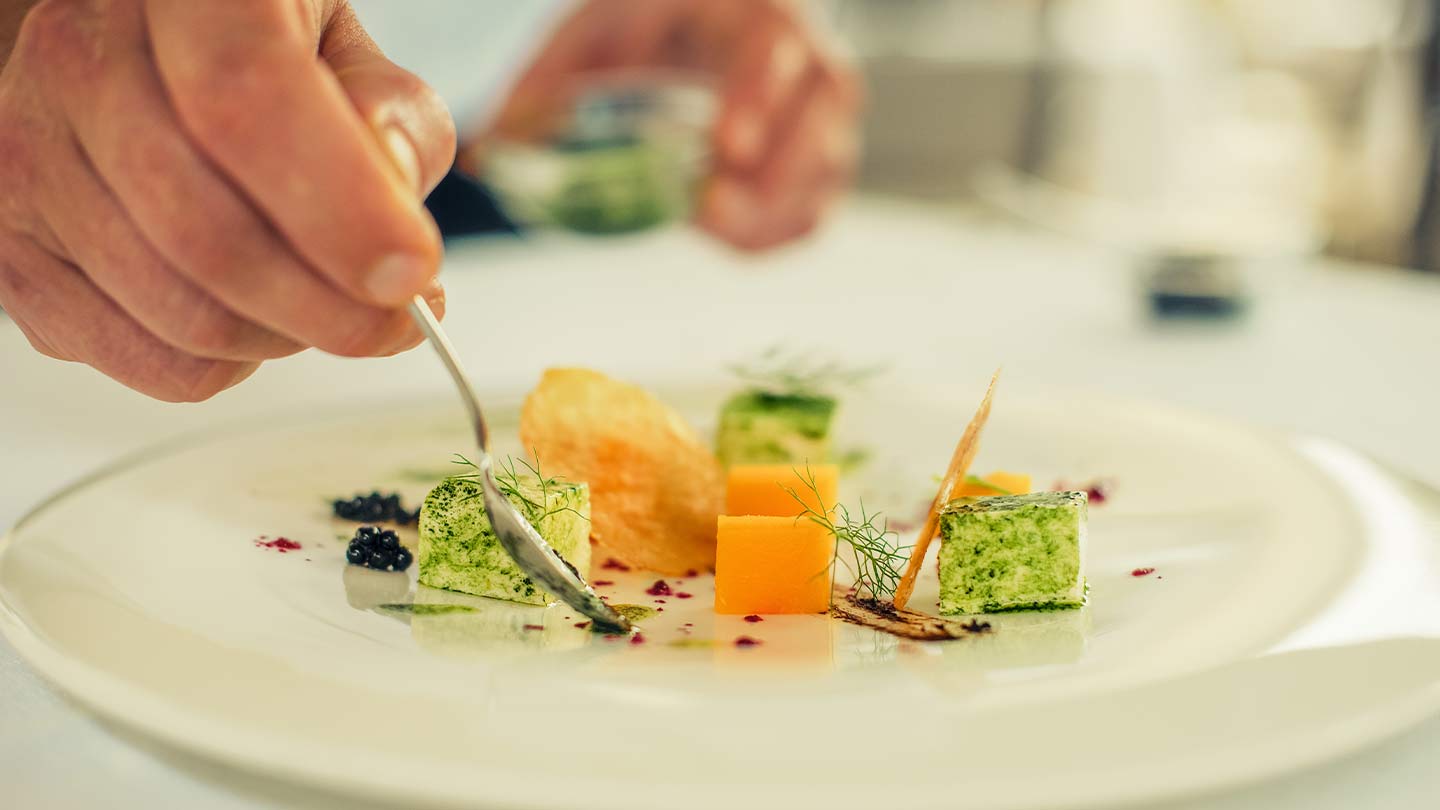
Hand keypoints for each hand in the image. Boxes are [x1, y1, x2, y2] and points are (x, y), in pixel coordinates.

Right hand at [0, 0, 454, 400]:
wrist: (148, 57)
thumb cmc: (262, 58)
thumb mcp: (349, 56)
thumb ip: (392, 117)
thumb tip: (391, 194)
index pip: (243, 94)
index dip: (338, 203)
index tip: (412, 270)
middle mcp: (78, 57)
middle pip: (208, 231)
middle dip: (334, 307)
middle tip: (399, 316)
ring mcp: (27, 155)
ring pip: (182, 314)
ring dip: (289, 337)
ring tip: (328, 301)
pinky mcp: (12, 251)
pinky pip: (149, 361)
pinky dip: (231, 364)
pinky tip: (256, 315)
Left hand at [485, 0, 859, 251]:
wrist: (708, 29)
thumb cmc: (656, 23)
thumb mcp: (597, 30)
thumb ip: (546, 81)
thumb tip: (486, 152)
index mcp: (759, 18)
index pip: (775, 52)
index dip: (755, 99)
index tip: (724, 148)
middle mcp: (808, 67)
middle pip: (820, 125)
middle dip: (772, 175)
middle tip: (709, 207)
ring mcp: (820, 123)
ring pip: (821, 179)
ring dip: (766, 213)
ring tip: (706, 221)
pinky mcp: (816, 171)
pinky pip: (808, 217)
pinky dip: (767, 235)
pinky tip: (719, 230)